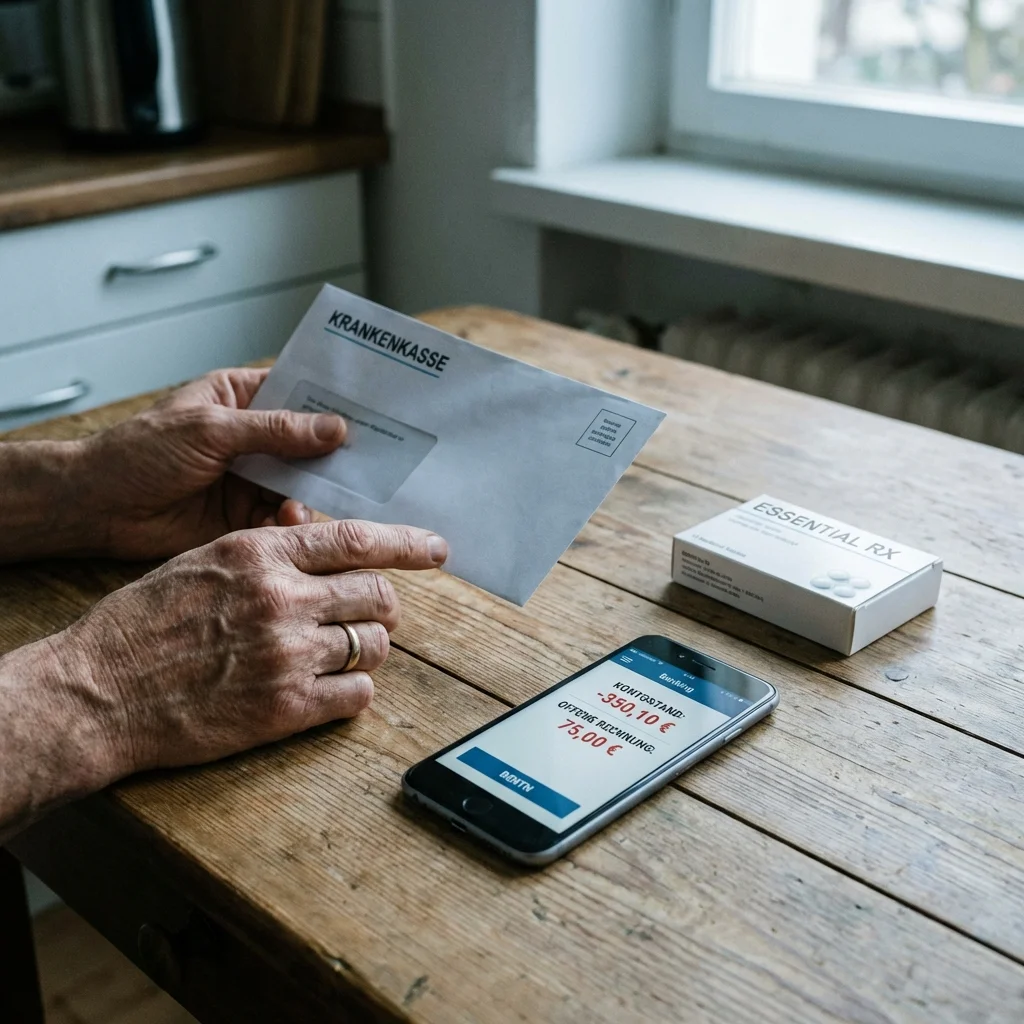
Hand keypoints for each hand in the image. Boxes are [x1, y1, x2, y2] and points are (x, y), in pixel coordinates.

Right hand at [55, 520, 446, 777]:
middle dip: (384, 604)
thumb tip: (319, 549)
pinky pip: (358, 695)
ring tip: (344, 652)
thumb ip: (267, 553)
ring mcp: (288, 654)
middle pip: (377, 594)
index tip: (435, 549)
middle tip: (372, 614)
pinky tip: (333, 689)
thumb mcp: (203, 561)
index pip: (357, 540)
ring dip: (369, 647)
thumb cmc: (142, 623)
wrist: (99, 691)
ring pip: (373, 644)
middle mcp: (283, 598)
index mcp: (261, 553)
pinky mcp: (286, 708)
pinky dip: (354, 691)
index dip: (406, 544)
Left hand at [77, 368, 345, 559]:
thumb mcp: (211, 430)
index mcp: (241, 398)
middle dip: (335, 455)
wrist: (95, 508)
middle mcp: (253, 437)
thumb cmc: (139, 452)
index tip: (376, 411)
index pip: (299, 392)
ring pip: (301, 483)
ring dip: (311, 494)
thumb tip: (335, 428)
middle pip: (309, 442)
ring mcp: (250, 477)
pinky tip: (288, 525)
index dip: (335, 402)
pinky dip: (289, 523)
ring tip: (305, 506)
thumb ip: (275, 431)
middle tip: (369, 466)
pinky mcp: (244, 516)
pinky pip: (281, 518)